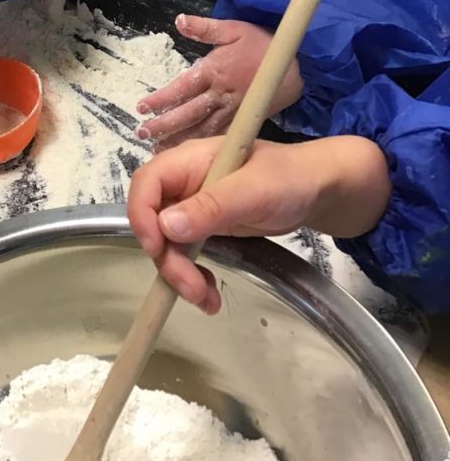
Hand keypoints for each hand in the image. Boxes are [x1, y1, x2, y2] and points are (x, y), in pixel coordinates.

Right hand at [127, 135, 390, 312]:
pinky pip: (185, 254)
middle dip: (167, 258)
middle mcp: (185, 182)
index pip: (146, 183)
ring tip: (207, 300)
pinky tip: (210, 294)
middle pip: (153, 220)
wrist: (319, 190)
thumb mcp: (254, 190)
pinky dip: (192, 276)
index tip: (158, 249)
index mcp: (190, 160)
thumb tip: (166, 226)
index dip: (142, 216)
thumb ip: (211, 206)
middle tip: (192, 288)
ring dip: (179, 274)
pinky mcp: (205, 228)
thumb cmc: (289, 178)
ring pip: (167, 243)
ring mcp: (194, 206)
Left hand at [136, 15, 302, 145]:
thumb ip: (205, 27)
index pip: (182, 87)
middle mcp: (220, 93)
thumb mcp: (233, 28)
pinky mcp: (243, 119)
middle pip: (188, 112)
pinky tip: (188, 155)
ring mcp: (232, 109)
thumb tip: (179, 20)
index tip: (142, 107)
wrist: (296, 65)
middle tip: (142, 133)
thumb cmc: (262, 44)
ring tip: (157, 149)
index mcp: (214, 70)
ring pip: (201, 128)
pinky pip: (220, 135)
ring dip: (179, 139)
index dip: (162, 98)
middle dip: (164, 124)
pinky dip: (203, 146)